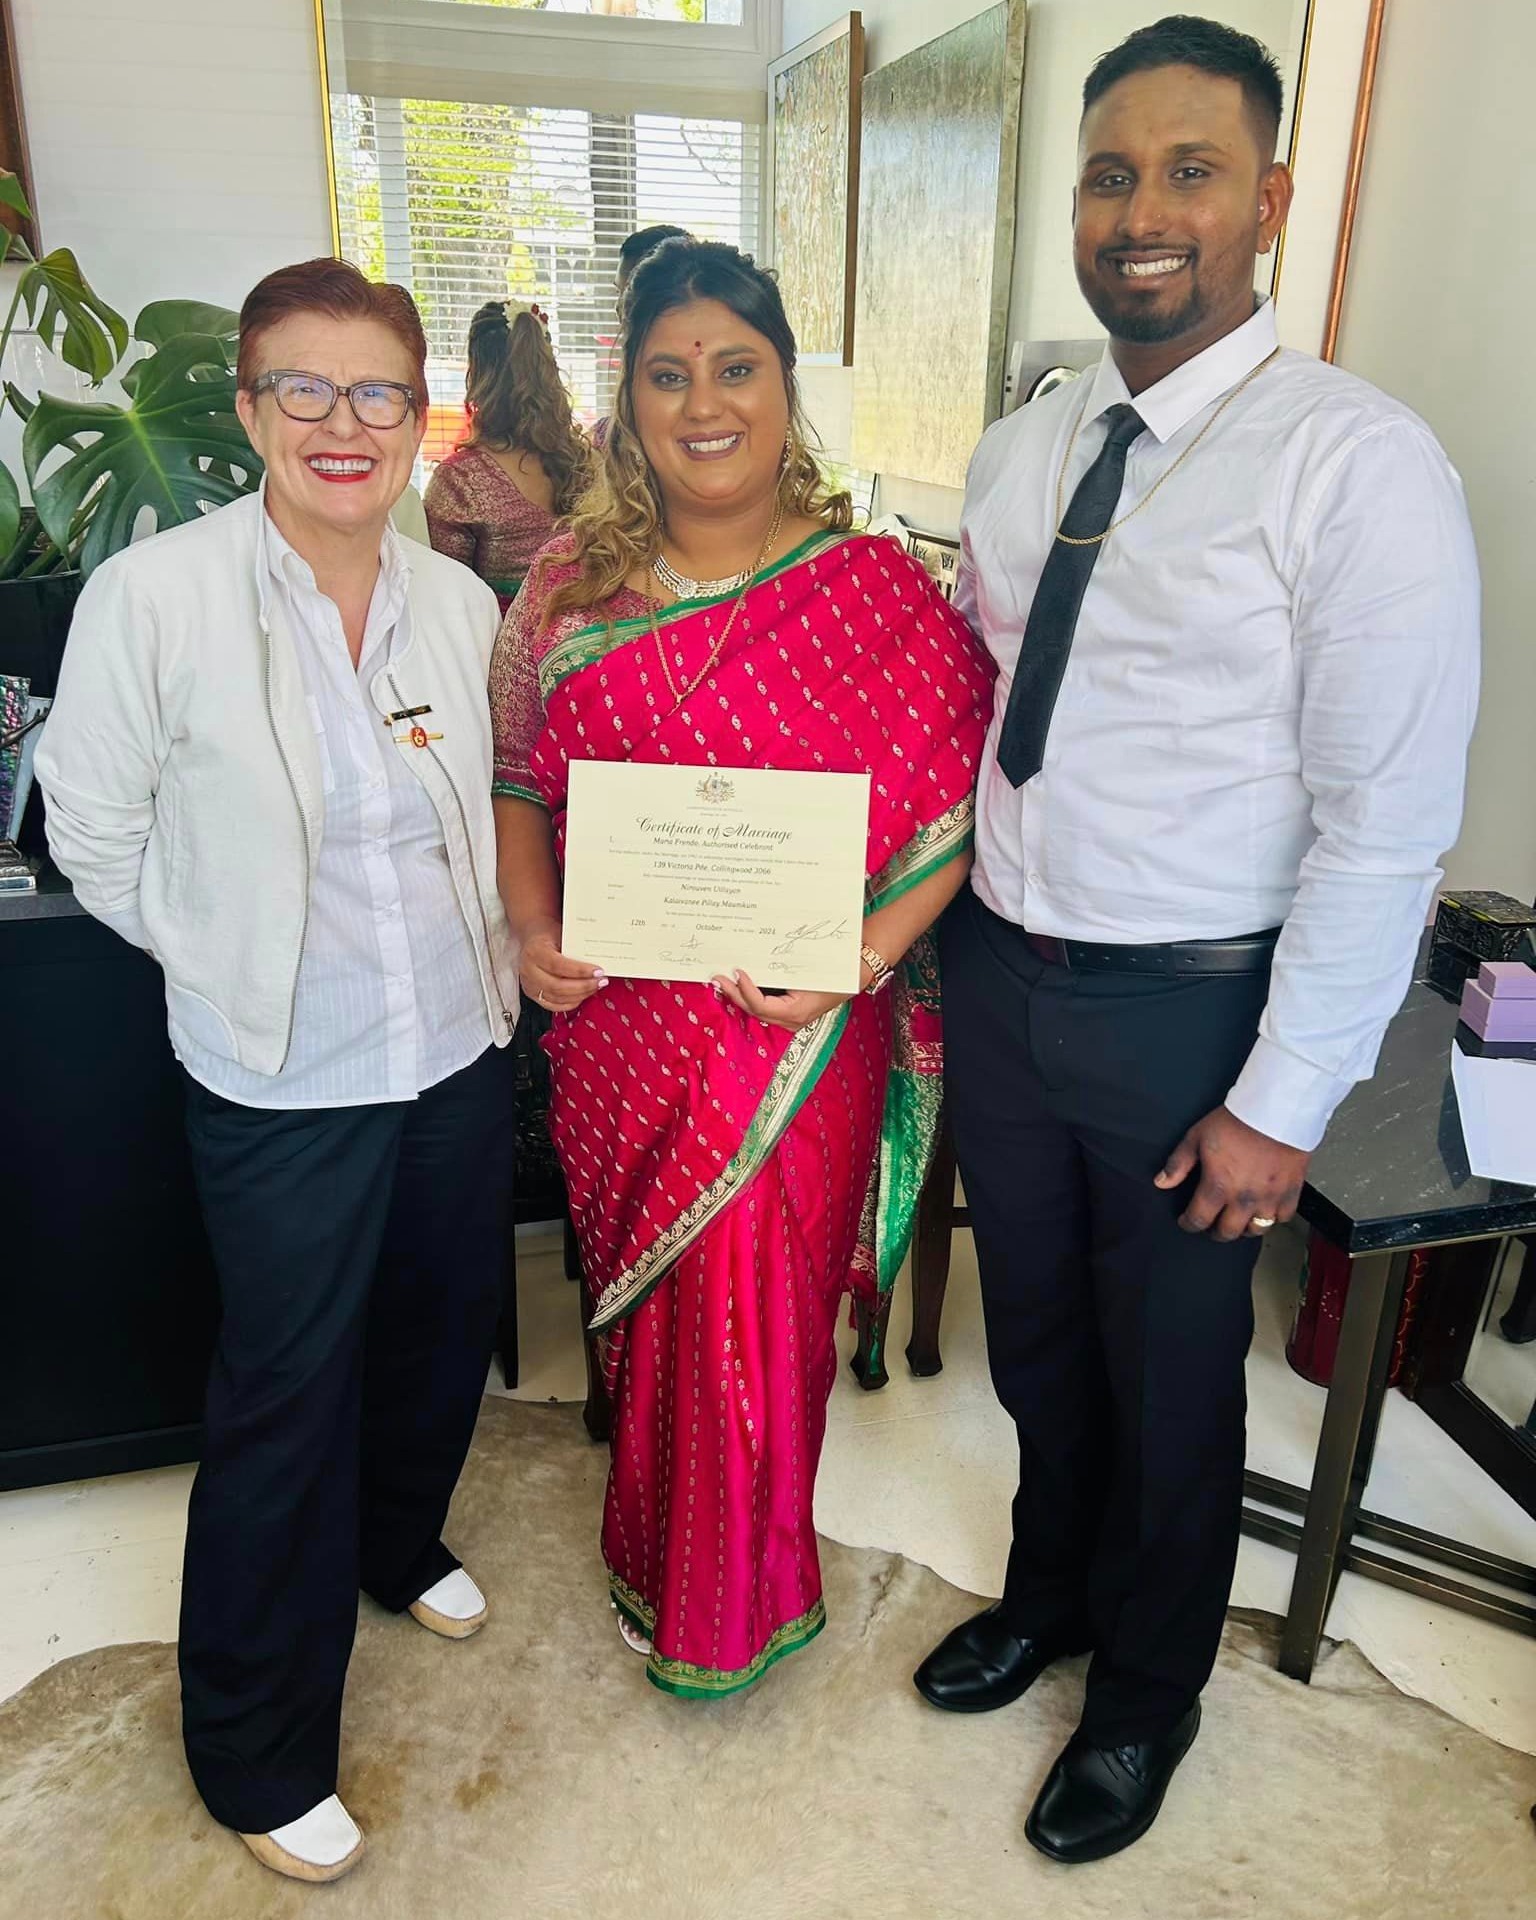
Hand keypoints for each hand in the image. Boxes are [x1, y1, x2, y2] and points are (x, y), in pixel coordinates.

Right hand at [519, 921, 604, 1015]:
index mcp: (534, 952)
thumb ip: (575, 947)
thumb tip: (598, 959)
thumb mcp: (561, 934)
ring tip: (595, 987)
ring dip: (580, 995)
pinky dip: (571, 1002)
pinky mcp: (534, 995)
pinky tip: (583, 995)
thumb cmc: (547, 935)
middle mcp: (528, 971)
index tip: (598, 971)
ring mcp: (530, 985)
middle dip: (583, 986)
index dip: (579, 971)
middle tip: (600, 981)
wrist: (532, 939)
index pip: (558, 965)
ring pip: (557, 998)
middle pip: (557, 986)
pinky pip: (554, 1006)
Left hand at [712, 968, 847, 1033]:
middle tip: (718, 977)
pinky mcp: (791, 1013)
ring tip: (723, 981)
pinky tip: (740, 984)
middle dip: (734, 993)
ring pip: (758, 1011)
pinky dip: (751, 995)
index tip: (738, 972)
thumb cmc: (836, 969)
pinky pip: (765, 1007)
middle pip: (754, 1010)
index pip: (761, 1006)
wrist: (857, 973)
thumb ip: (783, 968)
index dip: (746, 991)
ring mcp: (791, 1019)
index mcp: (797, 1012)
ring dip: (740, 995)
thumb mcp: (811, 968)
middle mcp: (792, 1020)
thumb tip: (755, 958)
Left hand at [1154, 1105, 1310, 1242]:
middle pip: (1227, 1232)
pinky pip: (1283, 1217)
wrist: (1275, 1110)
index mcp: (1218, 1187)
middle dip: (1215, 1231)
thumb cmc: (1236, 1121)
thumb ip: (1178, 1163)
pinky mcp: (1291, 1192)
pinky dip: (1274, 1217)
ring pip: (1256, 1230)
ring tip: (1238, 1219)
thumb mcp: (1197, 1137)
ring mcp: (1270, 1198)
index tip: (1187, 1222)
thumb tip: (1161, 1182)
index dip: (1189, 1224)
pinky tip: (1266, 1209)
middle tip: (1212, 1225)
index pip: (1198, 1219)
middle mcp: (1244, 1199)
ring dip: (1244, 1228)